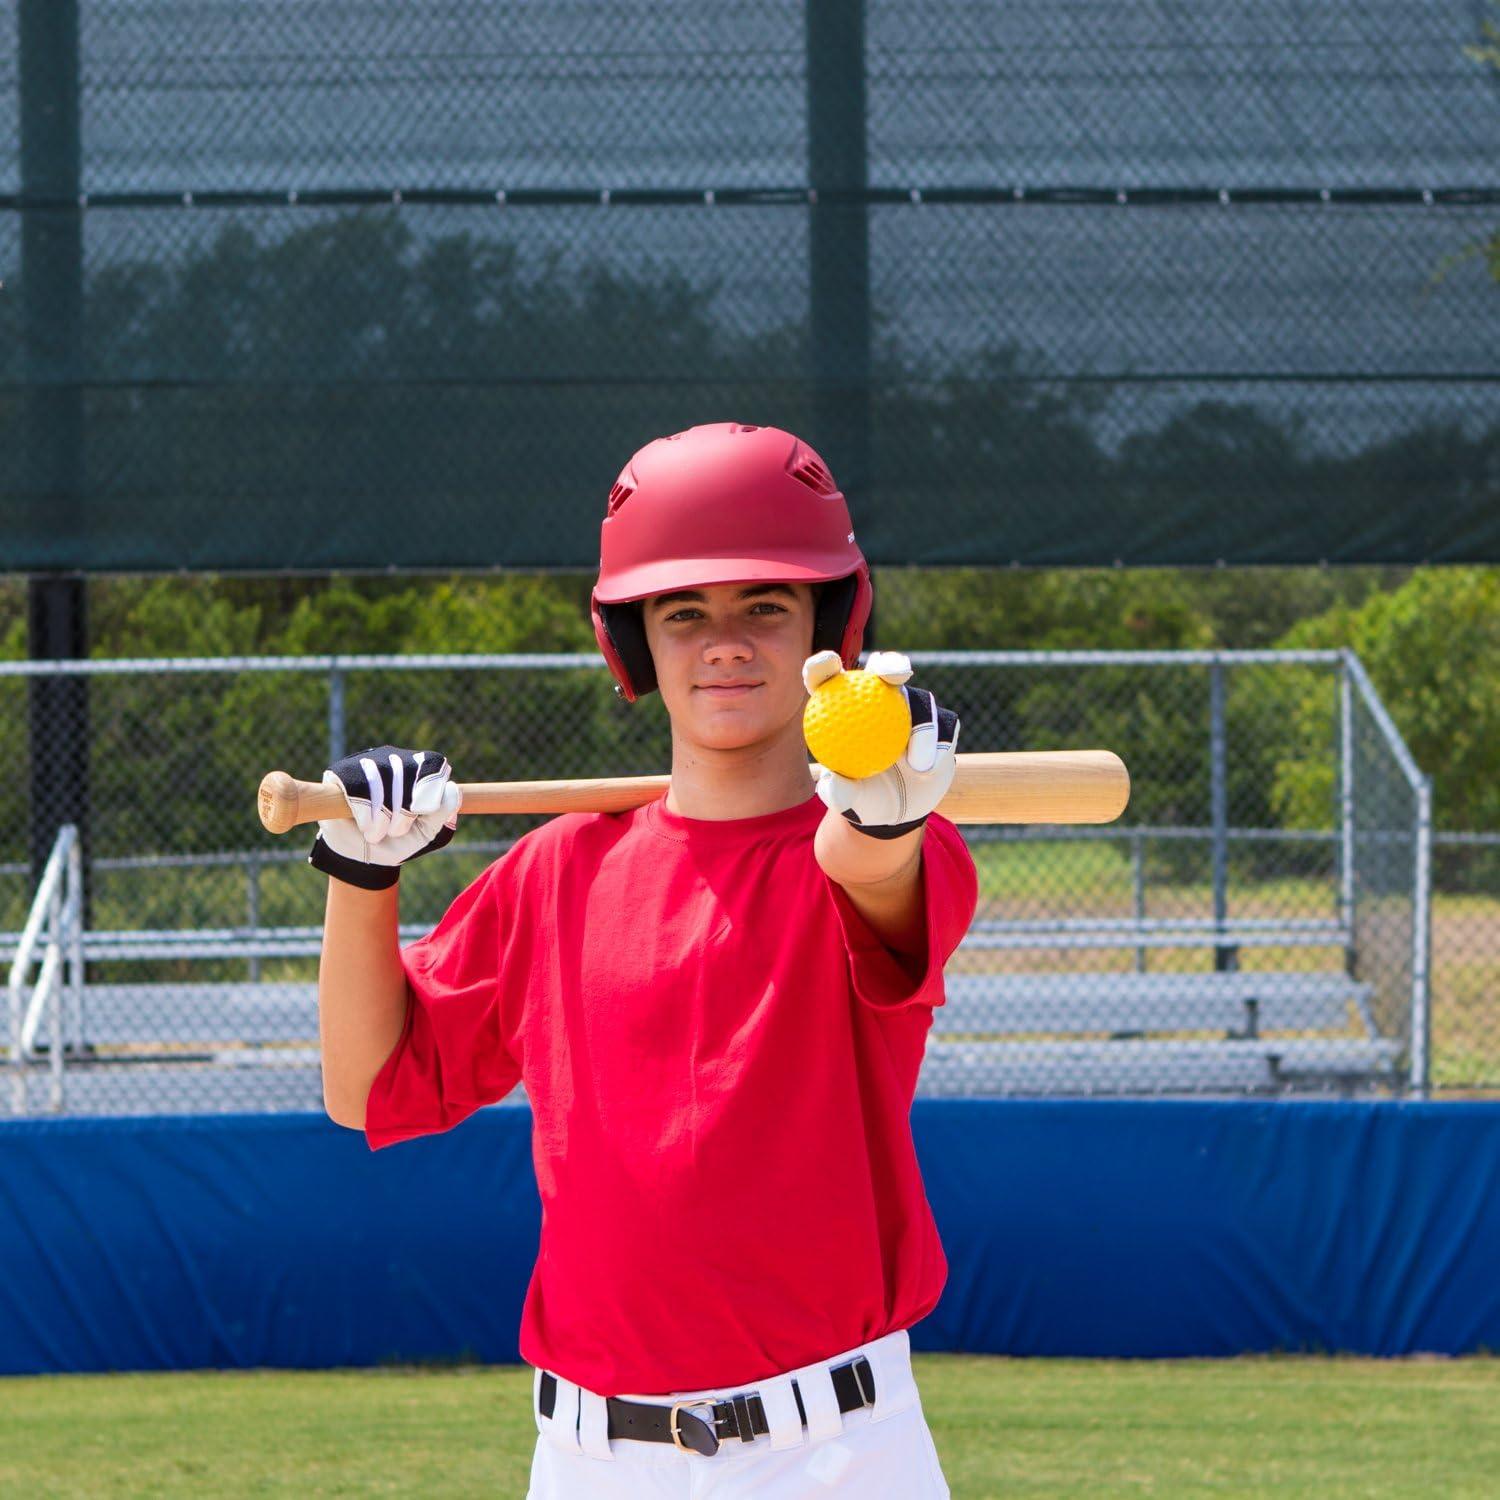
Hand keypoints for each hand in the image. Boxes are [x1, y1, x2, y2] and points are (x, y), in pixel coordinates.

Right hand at [308, 745, 461, 889]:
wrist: (363, 858)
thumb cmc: (397, 842)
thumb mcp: (427, 833)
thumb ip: (443, 813)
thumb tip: (452, 789)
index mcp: (420, 770)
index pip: (432, 762)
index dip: (430, 785)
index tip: (423, 812)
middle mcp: (395, 759)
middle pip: (406, 770)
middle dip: (404, 810)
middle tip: (396, 832)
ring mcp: (367, 763)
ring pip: (380, 776)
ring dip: (382, 815)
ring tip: (378, 833)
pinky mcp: (341, 773)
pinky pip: (356, 784)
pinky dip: (364, 812)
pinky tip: (365, 827)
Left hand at [808, 652, 959, 838]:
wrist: (899, 811)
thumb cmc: (863, 798)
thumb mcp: (848, 801)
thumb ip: (837, 792)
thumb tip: (830, 783)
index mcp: (846, 705)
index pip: (830, 679)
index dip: (824, 663)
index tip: (828, 665)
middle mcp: (881, 698)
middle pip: (884, 669)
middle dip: (890, 663)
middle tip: (892, 677)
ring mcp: (914, 709)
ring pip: (921, 701)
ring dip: (922, 728)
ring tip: (915, 762)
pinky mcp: (941, 724)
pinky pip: (943, 728)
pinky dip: (936, 747)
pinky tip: (927, 768)